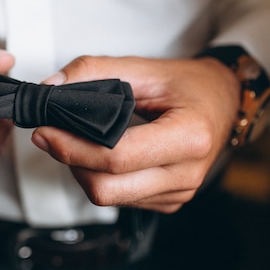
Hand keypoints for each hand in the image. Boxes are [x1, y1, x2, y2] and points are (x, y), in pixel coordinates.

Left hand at [32, 56, 239, 212]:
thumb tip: (50, 89)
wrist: (224, 102)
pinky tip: (99, 155)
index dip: (72, 147)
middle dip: (71, 162)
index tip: (46, 130)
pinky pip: (122, 200)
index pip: (116, 157)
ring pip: (110, 198)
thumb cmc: (190, 85)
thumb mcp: (146, 67)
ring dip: (83, 172)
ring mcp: (180, 193)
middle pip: (107, 188)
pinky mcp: (170, 202)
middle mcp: (188, 173)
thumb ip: (95, 71)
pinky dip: (101, 179)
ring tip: (75, 141)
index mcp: (189, 137)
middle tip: (51, 135)